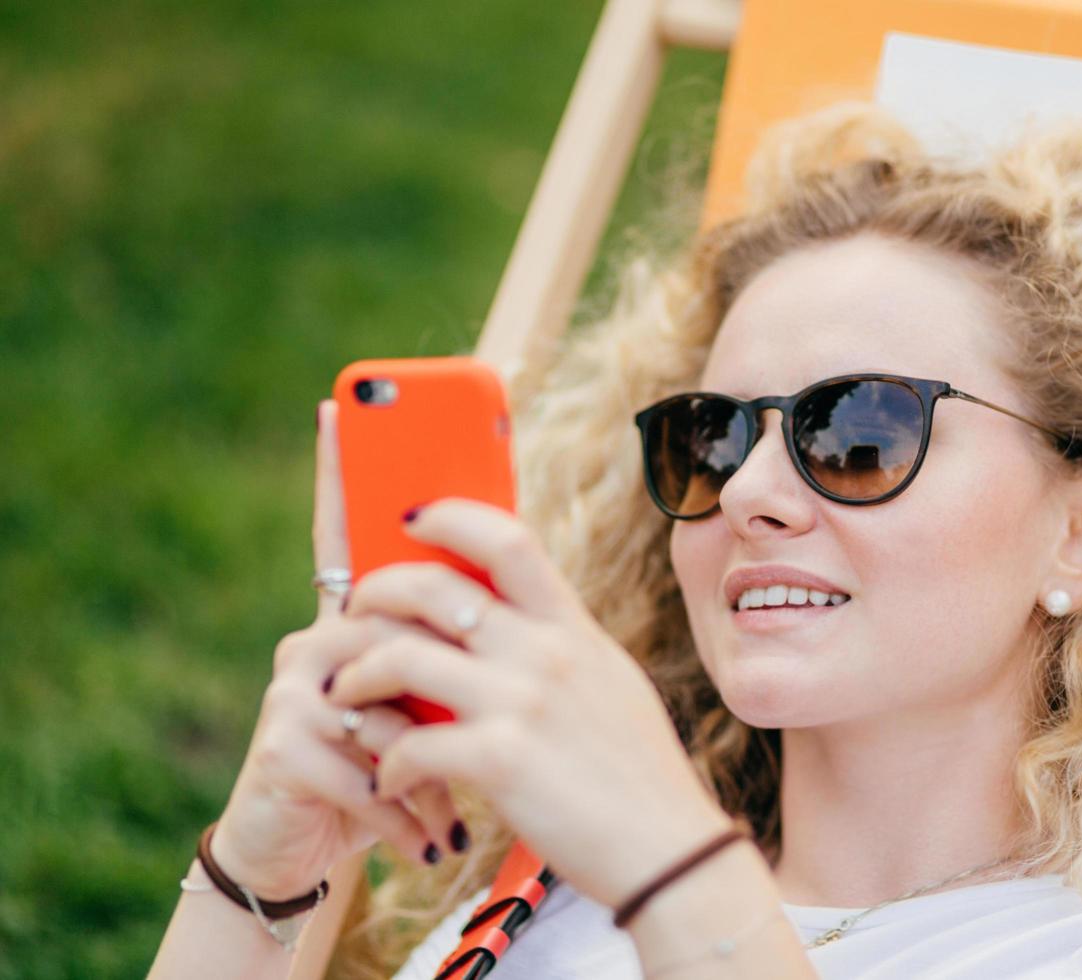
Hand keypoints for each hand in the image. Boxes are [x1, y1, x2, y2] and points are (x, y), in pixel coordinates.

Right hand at [208, 401, 464, 899]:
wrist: (327, 859)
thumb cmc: (393, 771)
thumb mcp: (433, 706)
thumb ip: (453, 650)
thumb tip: (508, 591)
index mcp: (359, 623)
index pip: (350, 536)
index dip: (342, 472)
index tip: (337, 406)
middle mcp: (317, 640)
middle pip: (390, 624)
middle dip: (441, 689)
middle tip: (481, 734)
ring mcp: (293, 689)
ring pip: (387, 700)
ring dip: (431, 769)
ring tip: (451, 815)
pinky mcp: (281, 747)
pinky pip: (369, 765)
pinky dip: (409, 811)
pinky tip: (425, 842)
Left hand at [324, 498, 734, 909]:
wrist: (670, 850)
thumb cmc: (640, 775)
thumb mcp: (611, 684)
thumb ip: (561, 646)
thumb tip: (515, 618)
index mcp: (573, 628)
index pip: (507, 539)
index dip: (450, 518)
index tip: (411, 520)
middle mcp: (546, 652)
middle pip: (434, 587)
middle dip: (374, 594)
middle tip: (350, 615)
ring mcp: (522, 703)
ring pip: (402, 657)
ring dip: (356, 675)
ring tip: (343, 697)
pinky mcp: (500, 761)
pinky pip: (410, 745)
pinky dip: (385, 764)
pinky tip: (386, 780)